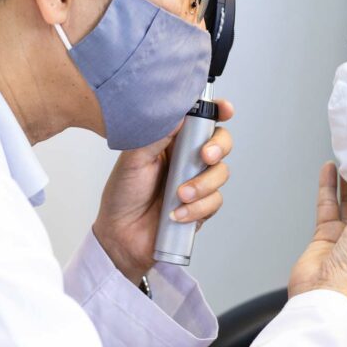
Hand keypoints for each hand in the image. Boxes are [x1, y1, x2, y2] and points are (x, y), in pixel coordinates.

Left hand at [93, 100, 234, 284]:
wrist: (121, 235)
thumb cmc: (123, 195)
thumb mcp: (133, 160)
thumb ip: (155, 136)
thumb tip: (177, 113)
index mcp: (172, 141)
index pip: (200, 120)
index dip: (217, 112)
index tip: (225, 110)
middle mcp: (187, 159)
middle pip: (220, 143)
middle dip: (218, 147)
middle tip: (204, 156)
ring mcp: (197, 182)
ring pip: (221, 173)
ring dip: (202, 184)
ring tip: (179, 195)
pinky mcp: (201, 207)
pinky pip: (214, 201)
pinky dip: (197, 208)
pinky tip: (176, 214)